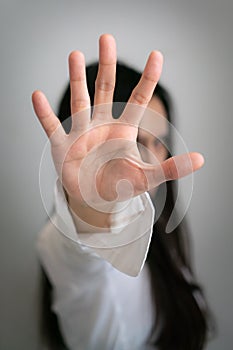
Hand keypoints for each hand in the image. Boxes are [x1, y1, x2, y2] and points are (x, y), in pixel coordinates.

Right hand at [32, 34, 203, 220]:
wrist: (94, 198)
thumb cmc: (120, 185)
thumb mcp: (147, 177)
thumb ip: (172, 168)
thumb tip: (202, 159)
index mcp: (123, 130)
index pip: (139, 100)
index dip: (148, 79)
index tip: (157, 55)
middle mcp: (102, 125)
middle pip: (106, 90)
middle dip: (107, 64)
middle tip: (107, 37)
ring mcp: (81, 133)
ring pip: (79, 101)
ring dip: (77, 79)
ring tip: (76, 54)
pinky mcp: (62, 145)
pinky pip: (51, 126)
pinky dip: (44, 113)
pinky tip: (37, 96)